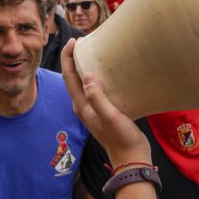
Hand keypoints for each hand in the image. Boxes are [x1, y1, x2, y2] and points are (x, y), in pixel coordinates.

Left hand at [61, 39, 150, 165]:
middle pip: (73, 78)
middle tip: (84, 42)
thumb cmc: (121, 137)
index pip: (69, 77)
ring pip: (83, 83)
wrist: (130, 157)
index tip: (74, 41)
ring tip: (93, 52)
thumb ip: (97, 98)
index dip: (68, 58)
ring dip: (85, 67)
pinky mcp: (103, 110)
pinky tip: (107, 72)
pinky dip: (96, 76)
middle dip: (75, 59)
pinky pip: (95, 89)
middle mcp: (83, 106)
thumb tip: (88, 76)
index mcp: (81, 106)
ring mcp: (92, 109)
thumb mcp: (110, 116)